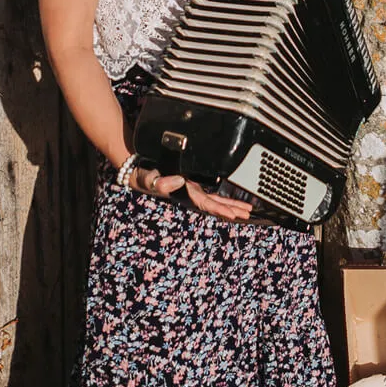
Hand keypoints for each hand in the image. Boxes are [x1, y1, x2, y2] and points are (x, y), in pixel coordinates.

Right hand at [131, 167, 251, 221]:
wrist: (138, 171)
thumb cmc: (143, 177)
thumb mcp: (148, 180)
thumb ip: (161, 183)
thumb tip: (179, 180)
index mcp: (183, 194)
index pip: (205, 204)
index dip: (219, 209)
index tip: (233, 215)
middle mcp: (191, 195)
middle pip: (215, 205)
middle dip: (231, 209)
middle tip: (247, 214)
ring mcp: (193, 191)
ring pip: (216, 200)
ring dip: (231, 205)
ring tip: (247, 210)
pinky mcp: (193, 185)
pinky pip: (212, 194)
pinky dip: (224, 198)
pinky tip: (234, 202)